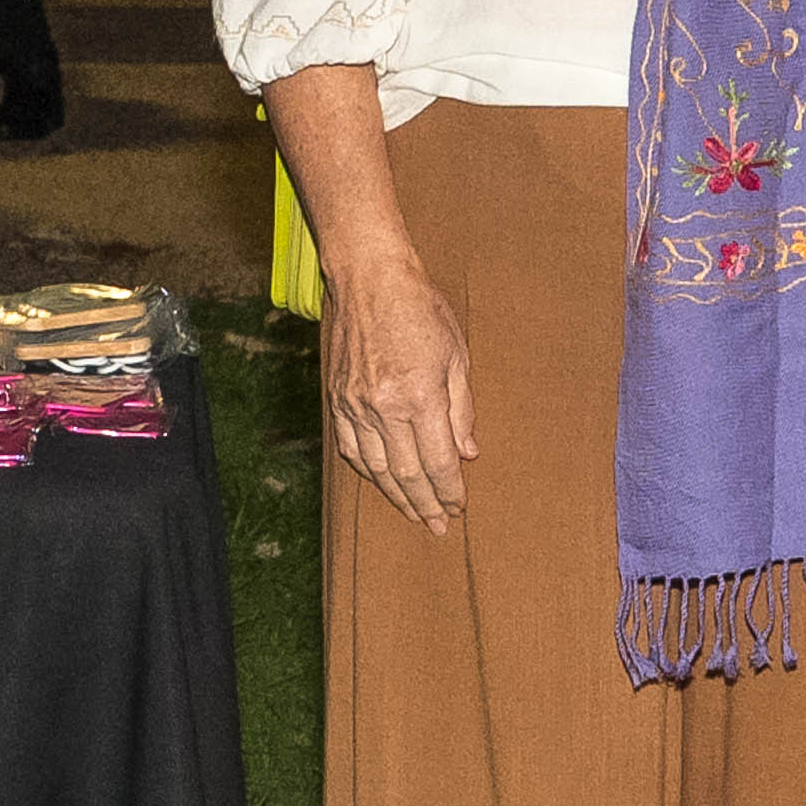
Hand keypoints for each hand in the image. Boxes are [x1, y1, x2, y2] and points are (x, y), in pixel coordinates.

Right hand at [315, 237, 476, 531]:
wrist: (369, 280)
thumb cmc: (420, 311)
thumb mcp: (456, 355)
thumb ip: (461, 409)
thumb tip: (467, 453)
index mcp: (419, 396)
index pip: (438, 462)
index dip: (449, 490)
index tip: (458, 506)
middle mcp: (384, 407)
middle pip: (406, 473)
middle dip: (425, 504)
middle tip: (438, 525)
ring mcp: (356, 405)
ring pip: (376, 468)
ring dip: (396, 496)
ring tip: (413, 513)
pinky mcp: (338, 399)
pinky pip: (351, 449)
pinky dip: (367, 472)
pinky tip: (381, 482)